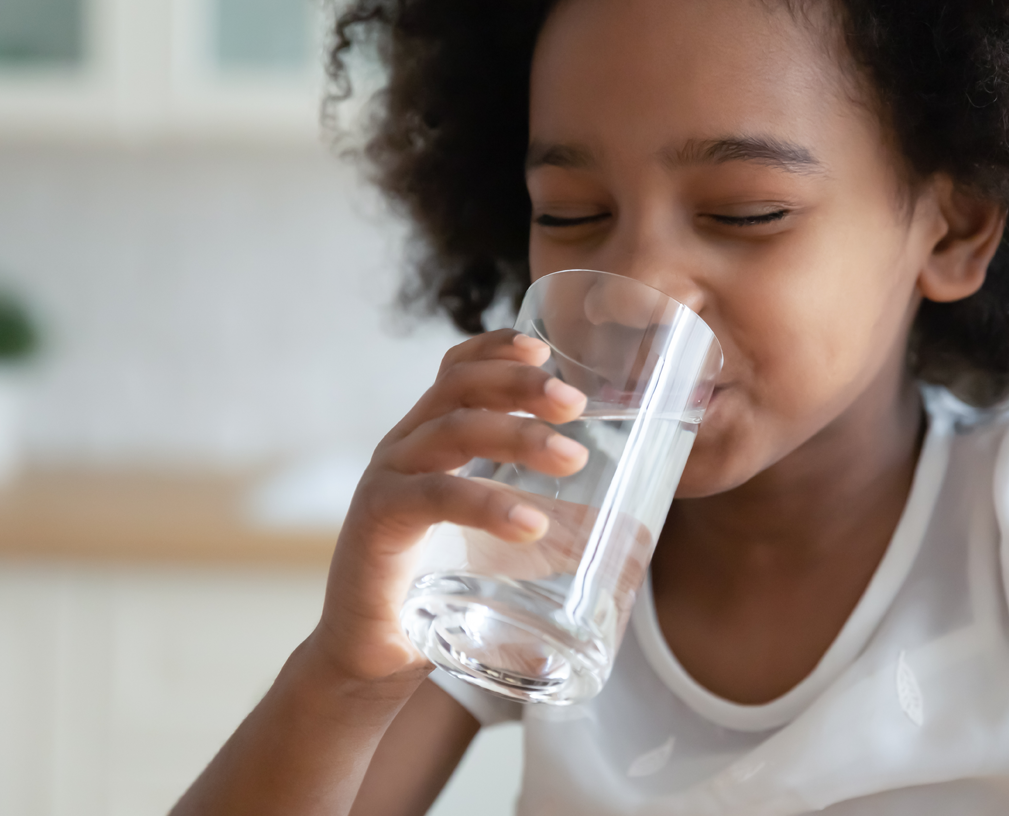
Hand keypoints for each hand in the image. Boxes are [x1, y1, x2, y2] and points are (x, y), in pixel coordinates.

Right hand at [308, 329, 590, 684]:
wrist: (373, 660)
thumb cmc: (440, 593)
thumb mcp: (502, 546)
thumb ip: (555, 528)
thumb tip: (634, 531)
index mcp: (430, 440)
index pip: (457, 371)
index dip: (497, 348)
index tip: (547, 347)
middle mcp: (405, 448)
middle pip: (460, 387)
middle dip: (521, 383)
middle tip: (577, 403)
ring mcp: (387, 480)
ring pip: (453, 431)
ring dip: (519, 436)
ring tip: (574, 458)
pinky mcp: (377, 523)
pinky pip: (435, 496)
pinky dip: (487, 504)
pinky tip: (530, 524)